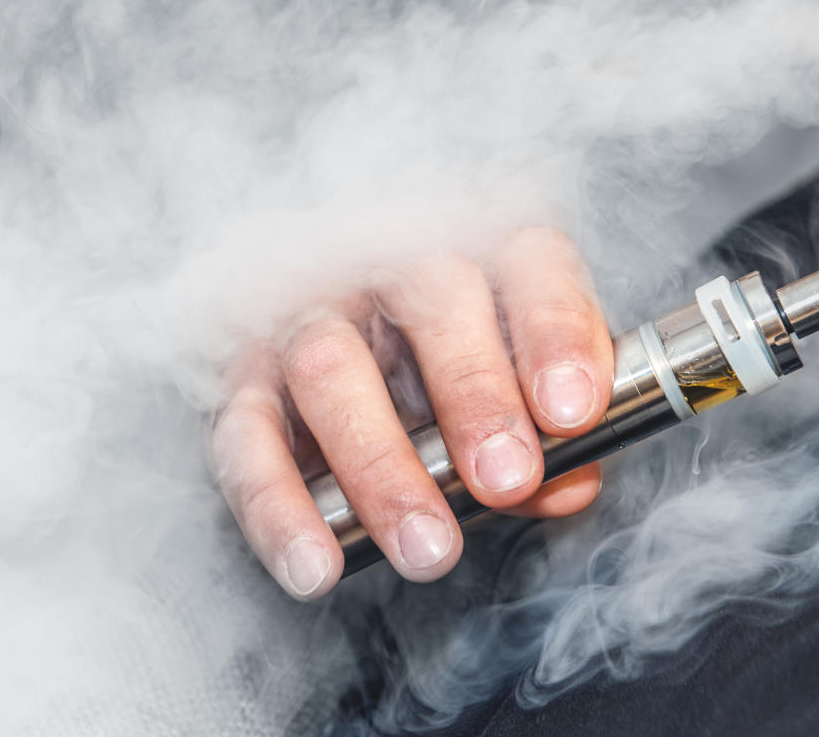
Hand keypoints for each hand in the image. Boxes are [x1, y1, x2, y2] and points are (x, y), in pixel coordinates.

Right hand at [211, 226, 612, 598]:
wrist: (342, 358)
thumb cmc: (454, 376)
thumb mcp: (515, 390)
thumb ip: (546, 434)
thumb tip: (569, 485)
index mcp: (478, 252)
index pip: (527, 264)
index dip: (553, 332)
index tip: (573, 412)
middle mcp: (389, 267)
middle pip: (431, 301)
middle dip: (473, 395)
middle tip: (508, 480)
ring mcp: (309, 315)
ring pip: (329, 367)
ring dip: (381, 464)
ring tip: (430, 547)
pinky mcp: (245, 380)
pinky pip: (246, 437)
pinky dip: (279, 507)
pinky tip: (317, 566)